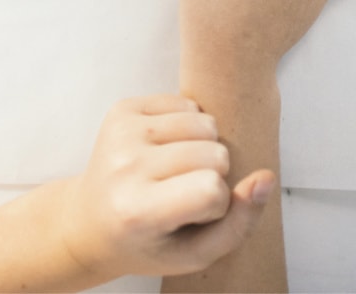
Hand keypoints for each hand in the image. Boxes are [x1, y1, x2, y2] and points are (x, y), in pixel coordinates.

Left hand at [61, 95, 274, 279]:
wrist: (90, 220)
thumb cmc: (146, 240)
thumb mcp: (194, 253)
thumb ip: (240, 222)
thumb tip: (265, 177)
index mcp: (135, 210)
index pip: (211, 190)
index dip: (216, 205)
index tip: (191, 215)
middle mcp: (124, 166)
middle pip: (213, 153)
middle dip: (212, 173)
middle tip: (181, 193)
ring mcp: (121, 132)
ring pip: (205, 122)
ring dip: (203, 145)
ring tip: (176, 170)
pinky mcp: (123, 108)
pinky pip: (188, 102)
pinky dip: (188, 125)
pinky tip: (167, 148)